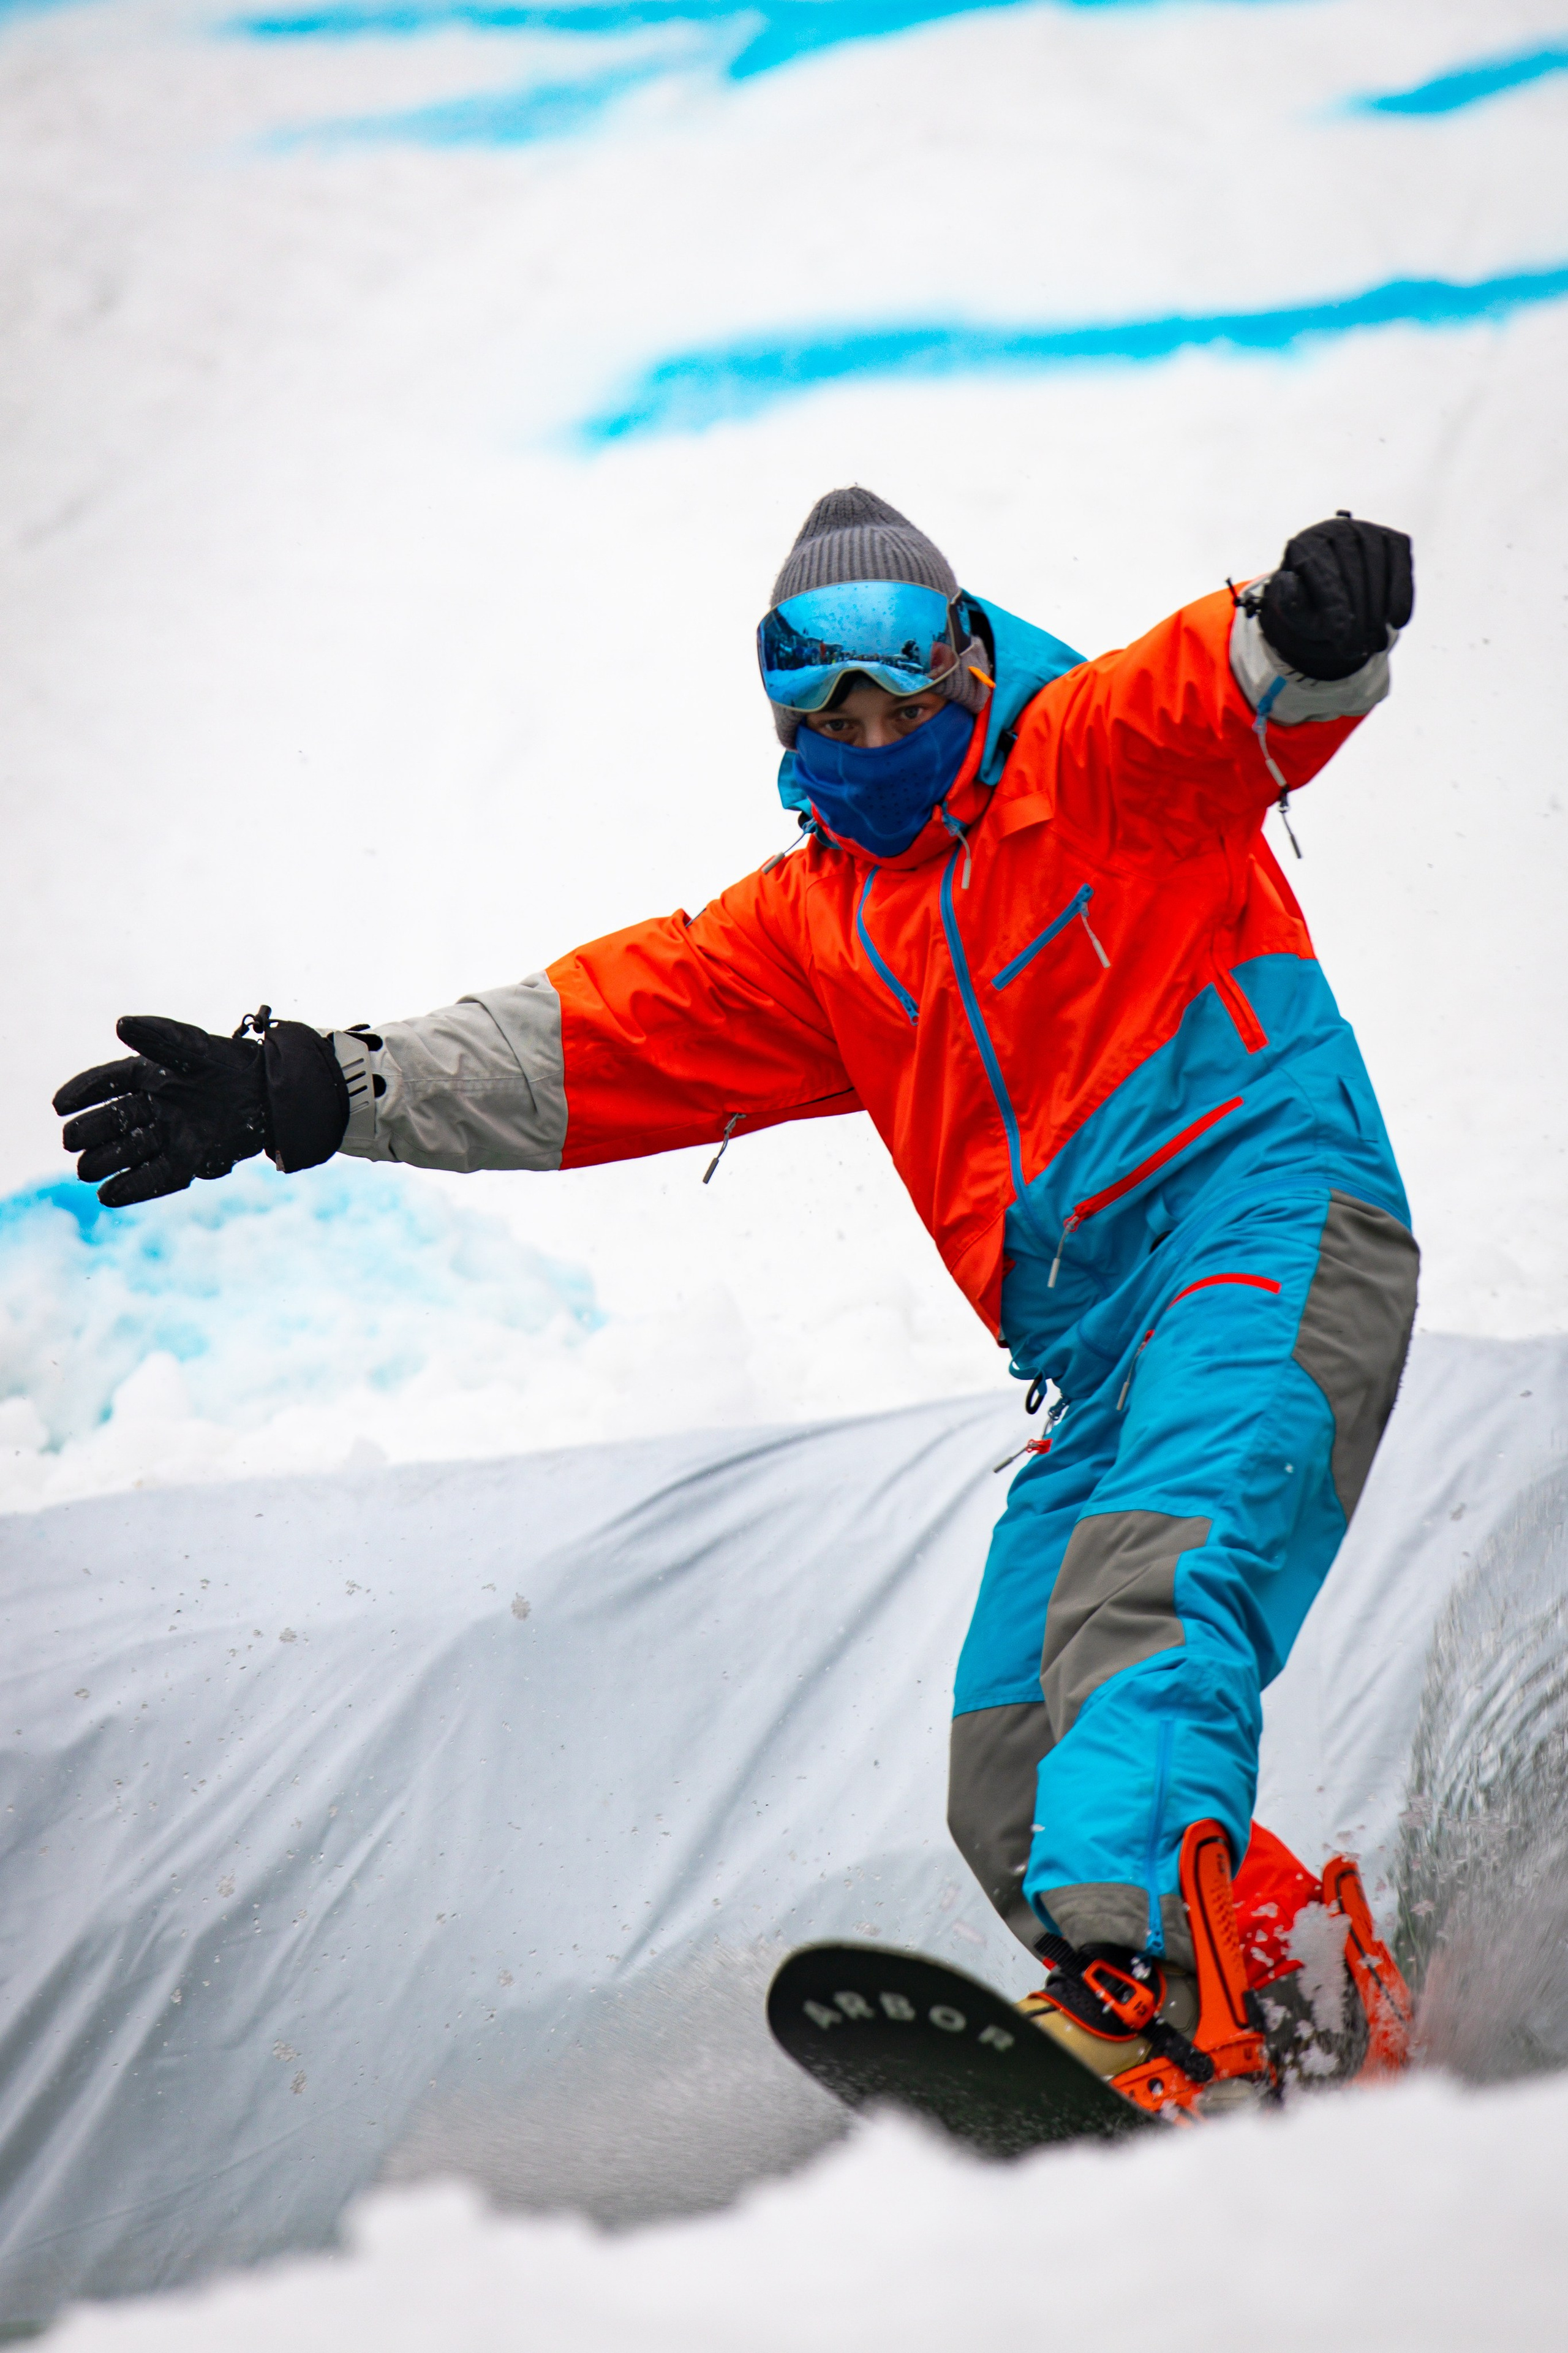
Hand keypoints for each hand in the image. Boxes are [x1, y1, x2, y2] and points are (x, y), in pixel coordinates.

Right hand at [54, 1014, 269, 1206]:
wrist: (271, 1094)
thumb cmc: (230, 1063)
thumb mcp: (194, 1047)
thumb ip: (158, 1037)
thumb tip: (120, 1023)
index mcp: (149, 1076)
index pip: (107, 1082)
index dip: (82, 1092)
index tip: (59, 1105)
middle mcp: (154, 1107)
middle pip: (113, 1121)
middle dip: (89, 1132)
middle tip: (71, 1140)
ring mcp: (169, 1135)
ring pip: (129, 1151)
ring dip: (106, 1161)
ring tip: (85, 1170)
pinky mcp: (188, 1161)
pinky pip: (155, 1177)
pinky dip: (133, 1187)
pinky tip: (109, 1195)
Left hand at [1259, 515, 1413, 681]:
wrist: (1335, 590)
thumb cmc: (1312, 602)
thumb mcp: (1296, 610)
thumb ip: (1289, 601)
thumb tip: (1288, 581)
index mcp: (1306, 543)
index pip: (1324, 576)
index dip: (1334, 609)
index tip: (1340, 639)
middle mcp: (1337, 529)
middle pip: (1352, 573)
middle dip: (1357, 615)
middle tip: (1357, 650)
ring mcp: (1367, 530)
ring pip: (1378, 568)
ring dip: (1378, 610)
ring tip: (1375, 643)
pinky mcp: (1392, 539)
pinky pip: (1401, 566)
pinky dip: (1401, 594)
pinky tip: (1398, 621)